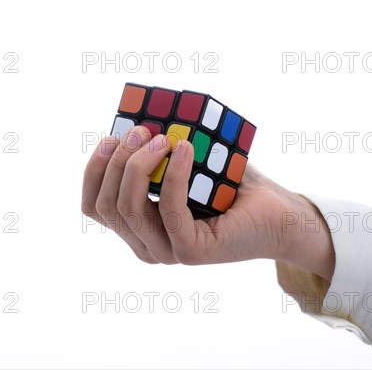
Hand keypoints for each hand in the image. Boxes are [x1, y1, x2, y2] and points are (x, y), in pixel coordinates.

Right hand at [82, 126, 334, 280]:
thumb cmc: (232, 185)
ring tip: (164, 136)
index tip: (110, 137)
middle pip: (107, 204)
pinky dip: (173, 174)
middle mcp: (146, 245)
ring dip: (140, 164)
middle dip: (118, 161)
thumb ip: (157, 151)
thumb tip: (136, 120)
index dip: (94, 170)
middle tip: (143, 129)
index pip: (93, 206)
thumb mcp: (185, 164)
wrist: (278, 212)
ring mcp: (166, 252)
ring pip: (128, 207)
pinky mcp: (190, 251)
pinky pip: (167, 208)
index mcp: (138, 228)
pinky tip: (185, 149)